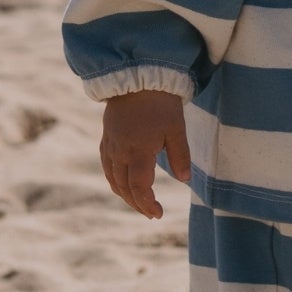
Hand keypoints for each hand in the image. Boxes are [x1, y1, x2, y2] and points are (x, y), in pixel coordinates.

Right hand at [100, 90, 190, 219]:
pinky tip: (124, 184)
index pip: (139, 188)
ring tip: (140, 203)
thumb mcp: (176, 128)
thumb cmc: (160, 102)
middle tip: (152, 213)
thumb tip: (185, 180)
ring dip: (125, 195)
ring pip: (113, 179)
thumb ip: (180, 156)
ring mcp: (110, 146)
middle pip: (124, 188)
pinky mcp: (106, 139)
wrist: (137, 77)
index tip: (159, 214)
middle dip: (137, 204)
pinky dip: (115, 181)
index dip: (147, 204)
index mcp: (138, 152)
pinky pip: (107, 167)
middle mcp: (120, 152)